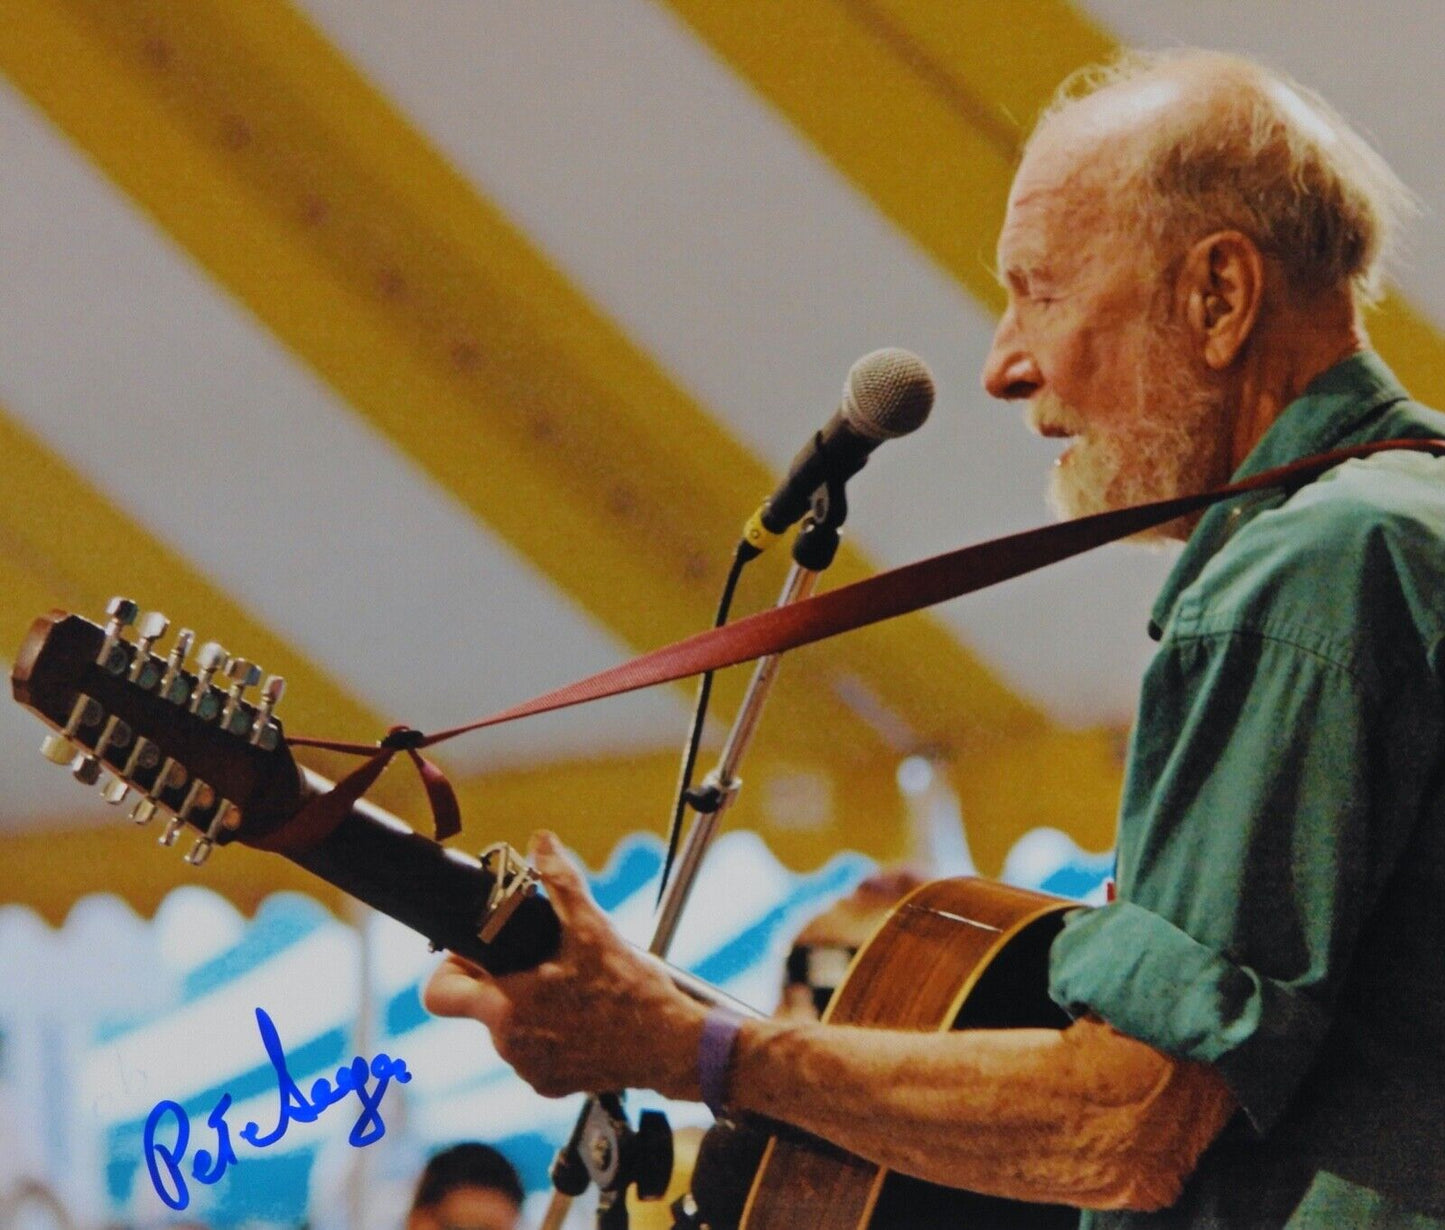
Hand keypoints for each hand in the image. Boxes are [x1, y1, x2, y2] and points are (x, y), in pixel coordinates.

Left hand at [423, 831, 705, 1098]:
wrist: (672, 1047)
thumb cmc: (634, 994)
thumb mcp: (594, 929)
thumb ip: (561, 882)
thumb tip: (541, 843)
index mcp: (506, 1007)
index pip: (438, 992)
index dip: (452, 966)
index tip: (482, 953)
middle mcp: (510, 1045)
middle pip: (479, 1005)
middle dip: (501, 980)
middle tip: (540, 962)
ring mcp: (530, 1069)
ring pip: (509, 1027)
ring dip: (527, 1006)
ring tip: (570, 987)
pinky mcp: (551, 1084)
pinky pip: (533, 1052)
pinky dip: (550, 1033)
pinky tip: (583, 1016)